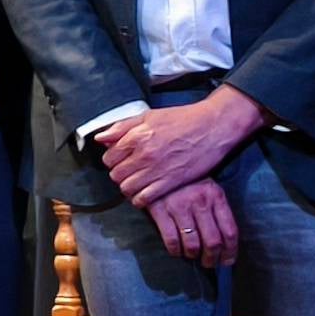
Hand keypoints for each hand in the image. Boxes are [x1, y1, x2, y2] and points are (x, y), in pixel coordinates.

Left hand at [97, 87, 264, 205]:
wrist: (213, 127)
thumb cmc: (183, 119)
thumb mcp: (149, 116)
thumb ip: (122, 127)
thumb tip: (101, 138)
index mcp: (136, 137)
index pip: (109, 157)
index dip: (112, 159)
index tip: (120, 159)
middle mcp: (144, 155)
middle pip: (116, 174)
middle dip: (119, 173)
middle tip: (128, 170)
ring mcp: (157, 170)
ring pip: (126, 188)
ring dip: (128, 187)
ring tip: (135, 182)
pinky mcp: (171, 182)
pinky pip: (144, 199)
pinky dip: (139, 199)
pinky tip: (144, 194)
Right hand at [144, 176, 238, 266]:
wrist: (157, 163)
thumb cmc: (187, 179)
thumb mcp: (208, 188)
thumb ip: (217, 209)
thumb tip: (225, 239)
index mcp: (216, 196)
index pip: (230, 231)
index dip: (230, 251)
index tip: (227, 261)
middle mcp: (200, 202)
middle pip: (213, 241)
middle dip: (212, 258)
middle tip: (208, 263)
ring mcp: (179, 206)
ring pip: (192, 243)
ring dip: (193, 255)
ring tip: (191, 256)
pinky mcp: (159, 209)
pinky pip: (171, 238)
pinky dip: (175, 250)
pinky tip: (176, 251)